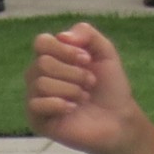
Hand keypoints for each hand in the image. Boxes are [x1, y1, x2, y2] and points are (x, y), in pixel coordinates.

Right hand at [27, 21, 146, 153]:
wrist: (118, 118)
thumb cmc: (110, 86)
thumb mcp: (105, 52)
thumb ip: (87, 34)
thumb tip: (61, 35)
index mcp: (53, 58)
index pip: (41, 42)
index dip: (65, 49)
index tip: (87, 59)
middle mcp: (39, 76)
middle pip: (42, 63)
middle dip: (74, 72)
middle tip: (90, 82)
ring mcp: (35, 98)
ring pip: (40, 83)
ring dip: (71, 89)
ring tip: (83, 97)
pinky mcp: (36, 119)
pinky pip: (35, 104)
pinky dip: (59, 104)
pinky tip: (72, 109)